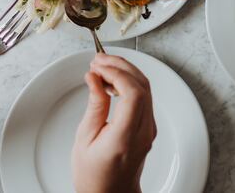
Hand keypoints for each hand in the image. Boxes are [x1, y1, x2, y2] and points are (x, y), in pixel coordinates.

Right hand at [71, 54, 155, 192]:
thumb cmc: (94, 175)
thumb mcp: (84, 139)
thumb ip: (94, 106)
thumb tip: (95, 78)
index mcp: (125, 137)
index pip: (134, 94)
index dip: (118, 73)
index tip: (98, 66)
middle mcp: (143, 131)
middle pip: (143, 86)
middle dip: (121, 65)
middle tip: (98, 59)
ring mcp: (150, 128)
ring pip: (146, 88)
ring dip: (125, 72)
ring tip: (102, 67)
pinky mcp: (149, 126)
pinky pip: (144, 97)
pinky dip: (129, 83)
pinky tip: (112, 81)